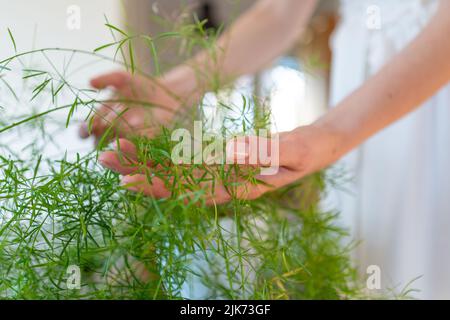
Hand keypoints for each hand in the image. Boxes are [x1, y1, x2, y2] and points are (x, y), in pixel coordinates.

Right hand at [79, 71, 183, 141]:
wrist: (166, 94)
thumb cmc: (140, 87)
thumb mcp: (122, 79)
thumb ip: (107, 80)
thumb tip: (90, 82)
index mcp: (102, 119)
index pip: (87, 129)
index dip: (84, 131)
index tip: (85, 130)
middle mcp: (112, 133)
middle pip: (99, 142)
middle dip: (98, 140)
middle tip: (101, 137)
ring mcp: (129, 140)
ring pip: (117, 148)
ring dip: (115, 145)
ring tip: (116, 141)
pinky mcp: (147, 142)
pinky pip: (139, 146)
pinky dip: (136, 144)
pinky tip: (137, 141)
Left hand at [97, 124, 341, 203]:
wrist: (318, 148)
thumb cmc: (309, 151)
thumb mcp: (292, 150)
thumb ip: (264, 152)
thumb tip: (228, 152)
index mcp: (239, 185)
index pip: (192, 189)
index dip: (160, 185)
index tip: (128, 180)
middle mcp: (226, 183)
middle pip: (177, 182)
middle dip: (142, 172)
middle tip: (105, 159)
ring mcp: (224, 173)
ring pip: (180, 172)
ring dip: (149, 163)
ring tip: (117, 153)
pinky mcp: (225, 162)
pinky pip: (192, 163)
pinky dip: (169, 158)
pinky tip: (150, 152)